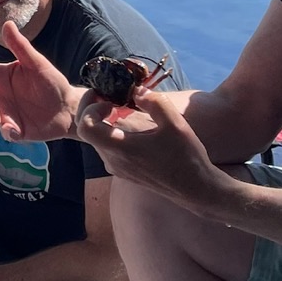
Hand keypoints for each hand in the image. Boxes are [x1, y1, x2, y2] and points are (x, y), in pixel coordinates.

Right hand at [0, 20, 80, 141]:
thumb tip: (7, 23)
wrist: (69, 108)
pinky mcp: (14, 129)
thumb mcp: (36, 63)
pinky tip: (14, 130)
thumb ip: (20, 46)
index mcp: (0, 76)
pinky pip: (5, 133)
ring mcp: (4, 113)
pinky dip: (7, 132)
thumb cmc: (51, 82)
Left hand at [76, 88, 227, 206]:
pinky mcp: (124, 172)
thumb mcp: (175, 123)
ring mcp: (117, 168)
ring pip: (97, 140)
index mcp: (121, 149)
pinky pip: (107, 148)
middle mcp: (113, 161)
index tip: (110, 99)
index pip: (85, 125)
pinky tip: (129, 126)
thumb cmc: (186, 157)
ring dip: (103, 121)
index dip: (91, 107)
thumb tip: (136, 91)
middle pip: (88, 131)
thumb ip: (155, 102)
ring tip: (121, 108)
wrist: (196, 189)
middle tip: (109, 96)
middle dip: (94, 110)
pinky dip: (111, 133)